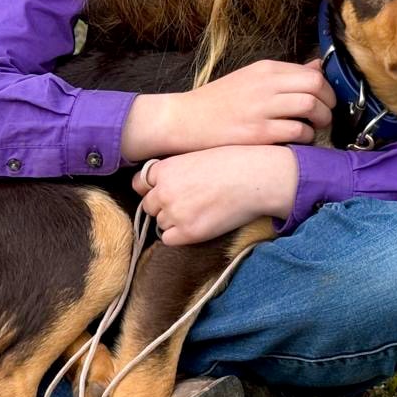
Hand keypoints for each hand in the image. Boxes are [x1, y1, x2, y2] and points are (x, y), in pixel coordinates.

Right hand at [121, 59, 333, 159]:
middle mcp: (266, 84)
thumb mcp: (251, 78)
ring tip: (312, 130)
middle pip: (317, 87)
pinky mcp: (258, 132)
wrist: (184, 120)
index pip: (312, 73)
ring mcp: (262, 108)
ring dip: (320, 121)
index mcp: (265, 69)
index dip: (327, 90)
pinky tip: (296, 141)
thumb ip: (284, 75)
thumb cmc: (218, 102)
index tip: (325, 102)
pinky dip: (305, 138)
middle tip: (324, 117)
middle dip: (329, 104)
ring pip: (311, 107)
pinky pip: (297, 132)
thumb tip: (318, 67)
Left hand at [131, 146, 298, 245]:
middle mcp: (163, 191)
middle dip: (163, 206)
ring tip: (199, 212)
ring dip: (174, 221)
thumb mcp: (196, 156)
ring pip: (161, 223)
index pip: (140, 184)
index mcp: (164, 169)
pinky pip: (169, 240)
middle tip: (187, 203)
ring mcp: (174, 213)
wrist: (257, 178)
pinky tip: (198, 225)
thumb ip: (176, 170)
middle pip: (149, 206)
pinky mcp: (189, 232)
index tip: (164, 190)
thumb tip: (166, 183)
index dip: (152, 188)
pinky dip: (179, 236)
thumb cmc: (233, 162)